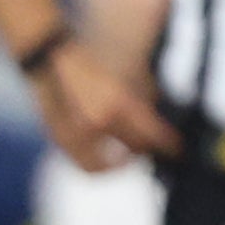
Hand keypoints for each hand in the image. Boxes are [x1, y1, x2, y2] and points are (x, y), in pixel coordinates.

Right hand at [31, 44, 176, 172]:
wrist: (47, 57)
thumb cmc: (89, 63)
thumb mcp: (125, 76)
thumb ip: (145, 98)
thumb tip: (160, 119)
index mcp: (118, 104)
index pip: (151, 136)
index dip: (168, 146)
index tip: (177, 150)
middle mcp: (97, 123)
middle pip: (131, 151)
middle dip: (144, 152)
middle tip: (152, 150)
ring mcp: (74, 134)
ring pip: (101, 166)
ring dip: (118, 164)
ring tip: (127, 155)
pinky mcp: (57, 137)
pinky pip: (81, 162)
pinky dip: (96, 163)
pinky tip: (105, 154)